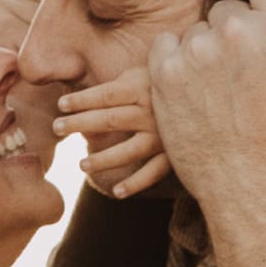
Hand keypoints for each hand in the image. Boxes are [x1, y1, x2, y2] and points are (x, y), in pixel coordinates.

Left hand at [62, 69, 170, 201]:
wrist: (208, 98)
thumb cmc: (167, 86)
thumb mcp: (146, 74)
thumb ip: (121, 83)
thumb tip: (87, 92)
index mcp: (143, 89)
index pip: (106, 95)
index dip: (81, 100)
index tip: (60, 105)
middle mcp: (152, 113)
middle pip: (111, 120)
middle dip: (80, 123)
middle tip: (56, 128)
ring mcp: (163, 136)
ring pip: (129, 150)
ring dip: (103, 159)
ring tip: (81, 165)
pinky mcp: (173, 155)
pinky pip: (153, 173)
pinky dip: (135, 184)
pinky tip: (116, 192)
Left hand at [145, 0, 265, 244]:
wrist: (256, 195)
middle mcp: (235, 34)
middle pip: (230, 6)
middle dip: (239, 28)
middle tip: (249, 63)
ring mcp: (196, 54)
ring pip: (199, 29)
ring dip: (208, 48)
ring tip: (225, 85)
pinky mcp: (165, 76)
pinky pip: (167, 46)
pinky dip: (177, 62)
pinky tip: (198, 88)